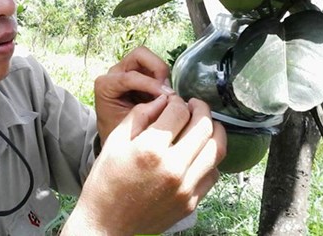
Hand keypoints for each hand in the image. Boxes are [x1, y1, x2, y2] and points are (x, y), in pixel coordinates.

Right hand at [62, 95, 226, 235]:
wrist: (105, 223)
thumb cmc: (106, 182)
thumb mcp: (115, 141)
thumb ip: (139, 115)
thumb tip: (162, 100)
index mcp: (151, 149)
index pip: (179, 112)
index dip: (177, 101)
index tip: (173, 101)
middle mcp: (173, 168)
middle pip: (205, 127)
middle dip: (201, 109)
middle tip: (194, 105)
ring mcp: (185, 187)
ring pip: (217, 149)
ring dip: (214, 131)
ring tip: (203, 124)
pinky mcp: (191, 202)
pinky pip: (213, 173)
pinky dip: (210, 157)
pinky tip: (198, 152)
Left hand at [94, 46, 174, 143]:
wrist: (114, 139)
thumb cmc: (120, 133)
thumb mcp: (131, 127)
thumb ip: (148, 113)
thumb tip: (168, 101)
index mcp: (105, 85)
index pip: (131, 76)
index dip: (152, 85)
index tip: (167, 98)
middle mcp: (114, 73)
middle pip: (139, 55)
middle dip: (157, 68)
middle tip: (166, 89)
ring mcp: (126, 71)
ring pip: (149, 58)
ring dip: (161, 73)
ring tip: (166, 93)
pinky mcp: (138, 74)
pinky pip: (154, 67)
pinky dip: (163, 78)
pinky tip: (164, 95)